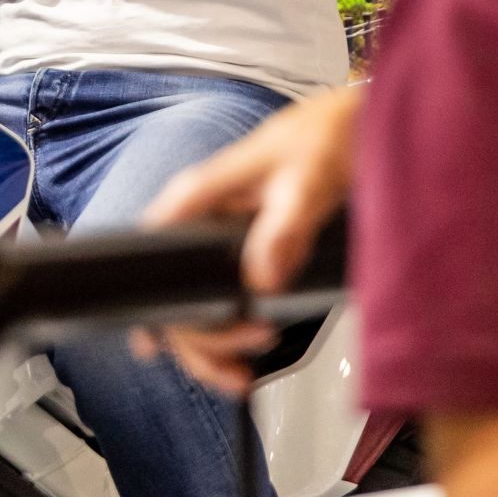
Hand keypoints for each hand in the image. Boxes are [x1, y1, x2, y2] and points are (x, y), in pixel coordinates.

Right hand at [130, 86, 364, 394]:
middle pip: (170, 292)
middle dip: (199, 340)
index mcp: (199, 195)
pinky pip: (218, 293)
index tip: (158, 346)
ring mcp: (216, 234)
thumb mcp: (305, 184)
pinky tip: (237, 350)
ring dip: (212, 344)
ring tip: (243, 370)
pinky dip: (226, 329)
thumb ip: (284, 229)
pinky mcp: (238, 245)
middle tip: (241, 362)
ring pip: (192, 301)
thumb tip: (262, 277)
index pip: (152, 256)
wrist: (349, 125)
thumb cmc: (321, 139)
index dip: (148, 307)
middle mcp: (199, 216)